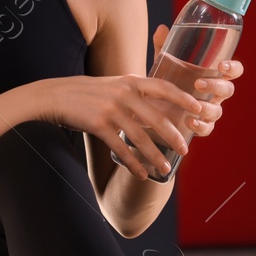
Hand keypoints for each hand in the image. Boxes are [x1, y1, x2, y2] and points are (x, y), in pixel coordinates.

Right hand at [40, 71, 218, 180]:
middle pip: (157, 118)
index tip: (199, 108)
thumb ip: (135, 91)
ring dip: (155, 156)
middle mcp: (124, 94)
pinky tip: (141, 174)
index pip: (164, 87)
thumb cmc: (89, 92)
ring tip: (165, 170)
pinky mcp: (99, 125)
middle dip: (174, 137)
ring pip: (140, 138)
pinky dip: (133, 164)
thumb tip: (158, 100)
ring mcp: (111, 109)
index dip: (184, 98)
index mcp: (131, 81)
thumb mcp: (115, 84)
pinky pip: (121, 149)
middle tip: (185, 150)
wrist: (56, 96)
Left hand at [151, 24, 241, 141]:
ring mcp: (209, 110)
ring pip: (218, 111)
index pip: (234, 70)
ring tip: (193, 107)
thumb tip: (162, 28)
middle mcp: (215, 93)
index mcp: (213, 75)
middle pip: (228, 90)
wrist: (151, 108)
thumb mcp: (164, 63)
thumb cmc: (165, 81)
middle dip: (216, 86)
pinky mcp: (200, 126)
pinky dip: (200, 126)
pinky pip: (207, 128)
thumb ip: (164, 47)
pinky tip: (189, 121)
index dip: (233, 67)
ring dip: (207, 108)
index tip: (222, 65)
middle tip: (198, 83)